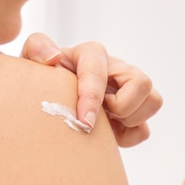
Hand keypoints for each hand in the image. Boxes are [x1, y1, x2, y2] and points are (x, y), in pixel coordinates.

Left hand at [20, 33, 162, 146]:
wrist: (47, 100)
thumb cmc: (40, 79)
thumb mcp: (31, 59)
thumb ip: (37, 48)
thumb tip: (53, 58)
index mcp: (91, 54)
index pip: (99, 69)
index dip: (93, 97)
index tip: (83, 121)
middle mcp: (116, 68)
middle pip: (142, 82)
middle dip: (121, 106)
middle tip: (98, 116)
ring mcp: (129, 90)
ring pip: (153, 102)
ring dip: (130, 119)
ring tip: (104, 124)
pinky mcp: (133, 112)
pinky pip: (144, 129)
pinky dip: (127, 136)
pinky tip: (106, 134)